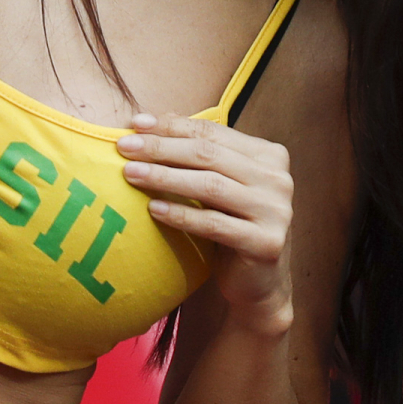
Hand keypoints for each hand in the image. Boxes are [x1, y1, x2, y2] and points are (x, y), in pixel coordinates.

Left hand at [120, 113, 295, 338]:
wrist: (257, 282)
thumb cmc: (231, 225)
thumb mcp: (218, 185)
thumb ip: (198, 155)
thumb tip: (150, 121)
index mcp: (270, 156)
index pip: (214, 133)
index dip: (172, 126)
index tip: (134, 125)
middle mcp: (278, 179)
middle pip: (210, 155)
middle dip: (162, 148)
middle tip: (124, 148)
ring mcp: (276, 211)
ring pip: (210, 186)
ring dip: (165, 177)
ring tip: (130, 174)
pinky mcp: (266, 243)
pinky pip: (214, 224)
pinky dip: (181, 215)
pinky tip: (153, 210)